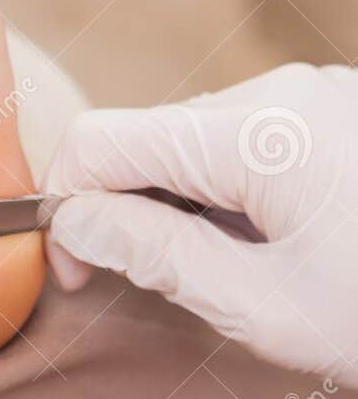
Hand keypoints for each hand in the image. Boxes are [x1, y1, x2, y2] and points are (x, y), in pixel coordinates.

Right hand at [44, 64, 357, 386]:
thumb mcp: (272, 307)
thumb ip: (163, 257)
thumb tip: (78, 221)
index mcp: (257, 130)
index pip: (103, 140)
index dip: (67, 205)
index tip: (80, 272)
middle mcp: (280, 92)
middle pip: (149, 136)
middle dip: (128, 208)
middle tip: (147, 288)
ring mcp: (314, 95)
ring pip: (197, 140)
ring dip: (183, 204)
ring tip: (233, 276)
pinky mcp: (336, 111)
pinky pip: (248, 140)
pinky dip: (231, 193)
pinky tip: (271, 248)